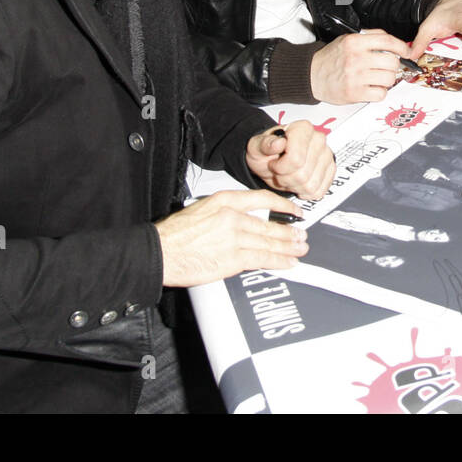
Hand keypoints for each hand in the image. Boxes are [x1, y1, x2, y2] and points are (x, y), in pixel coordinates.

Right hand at [155, 189, 307, 286]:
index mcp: (224, 200)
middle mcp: (232, 216)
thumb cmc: (174, 234)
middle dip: (289, 231)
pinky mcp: (232, 258)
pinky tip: (288, 262)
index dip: (282, 205)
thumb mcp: (201, 209)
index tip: (293, 210)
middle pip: (270, 223)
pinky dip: (279, 261)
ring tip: (300, 249)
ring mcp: (234, 237)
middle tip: (302, 235)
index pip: (262, 198)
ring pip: (270, 241)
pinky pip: (262, 259)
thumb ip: (223, 212)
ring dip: (289, 246)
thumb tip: (240, 221)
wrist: (160, 251)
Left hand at [246, 121, 335, 200]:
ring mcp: (327, 155)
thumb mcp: (256, 147)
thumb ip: (265, 144)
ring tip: (288, 175)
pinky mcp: (331, 170)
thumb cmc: (266, 151)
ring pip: (310, 186)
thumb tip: (278, 143)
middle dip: (285, 179)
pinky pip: (318, 191)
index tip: (274, 163)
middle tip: (279, 171)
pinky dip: (304, 191)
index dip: (280, 167)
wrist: (273, 158)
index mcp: (302, 129)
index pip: (296, 159)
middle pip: (302, 175)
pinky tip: (297, 181)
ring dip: (294, 186)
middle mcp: (318, 139)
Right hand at [310, 29, 408, 103]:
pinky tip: (371, 88)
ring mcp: (355, 77)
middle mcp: (356, 59)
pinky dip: (379, 92)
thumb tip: (394, 42)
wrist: (312, 75)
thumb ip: (370, 37)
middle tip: (386, 67)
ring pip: (389, 79)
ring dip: (386, 80)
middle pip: (392, 62)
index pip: (387, 41)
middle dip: (392, 66)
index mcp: (354, 42)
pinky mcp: (355, 93)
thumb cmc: (331, 58)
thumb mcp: (347, 39)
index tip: (406, 52)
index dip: (402, 47)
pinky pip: (381, 94)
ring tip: (376, 78)